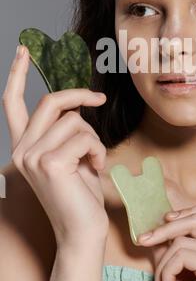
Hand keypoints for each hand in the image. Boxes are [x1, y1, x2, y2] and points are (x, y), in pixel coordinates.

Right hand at [2, 44, 108, 247]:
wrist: (82, 229)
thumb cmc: (80, 192)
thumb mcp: (72, 153)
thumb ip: (66, 129)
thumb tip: (77, 103)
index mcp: (24, 145)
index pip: (11, 103)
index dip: (16, 74)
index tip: (23, 51)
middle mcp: (21, 149)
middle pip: (50, 101)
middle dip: (79, 95)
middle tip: (99, 97)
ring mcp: (32, 156)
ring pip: (74, 120)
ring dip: (94, 137)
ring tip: (94, 159)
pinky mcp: (49, 163)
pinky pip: (85, 136)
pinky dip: (98, 150)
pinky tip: (95, 168)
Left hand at [137, 200, 195, 280]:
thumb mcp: (178, 266)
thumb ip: (174, 244)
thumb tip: (159, 220)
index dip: (189, 209)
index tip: (166, 219)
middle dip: (165, 230)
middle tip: (143, 240)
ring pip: (184, 238)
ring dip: (164, 261)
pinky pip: (182, 253)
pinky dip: (166, 270)